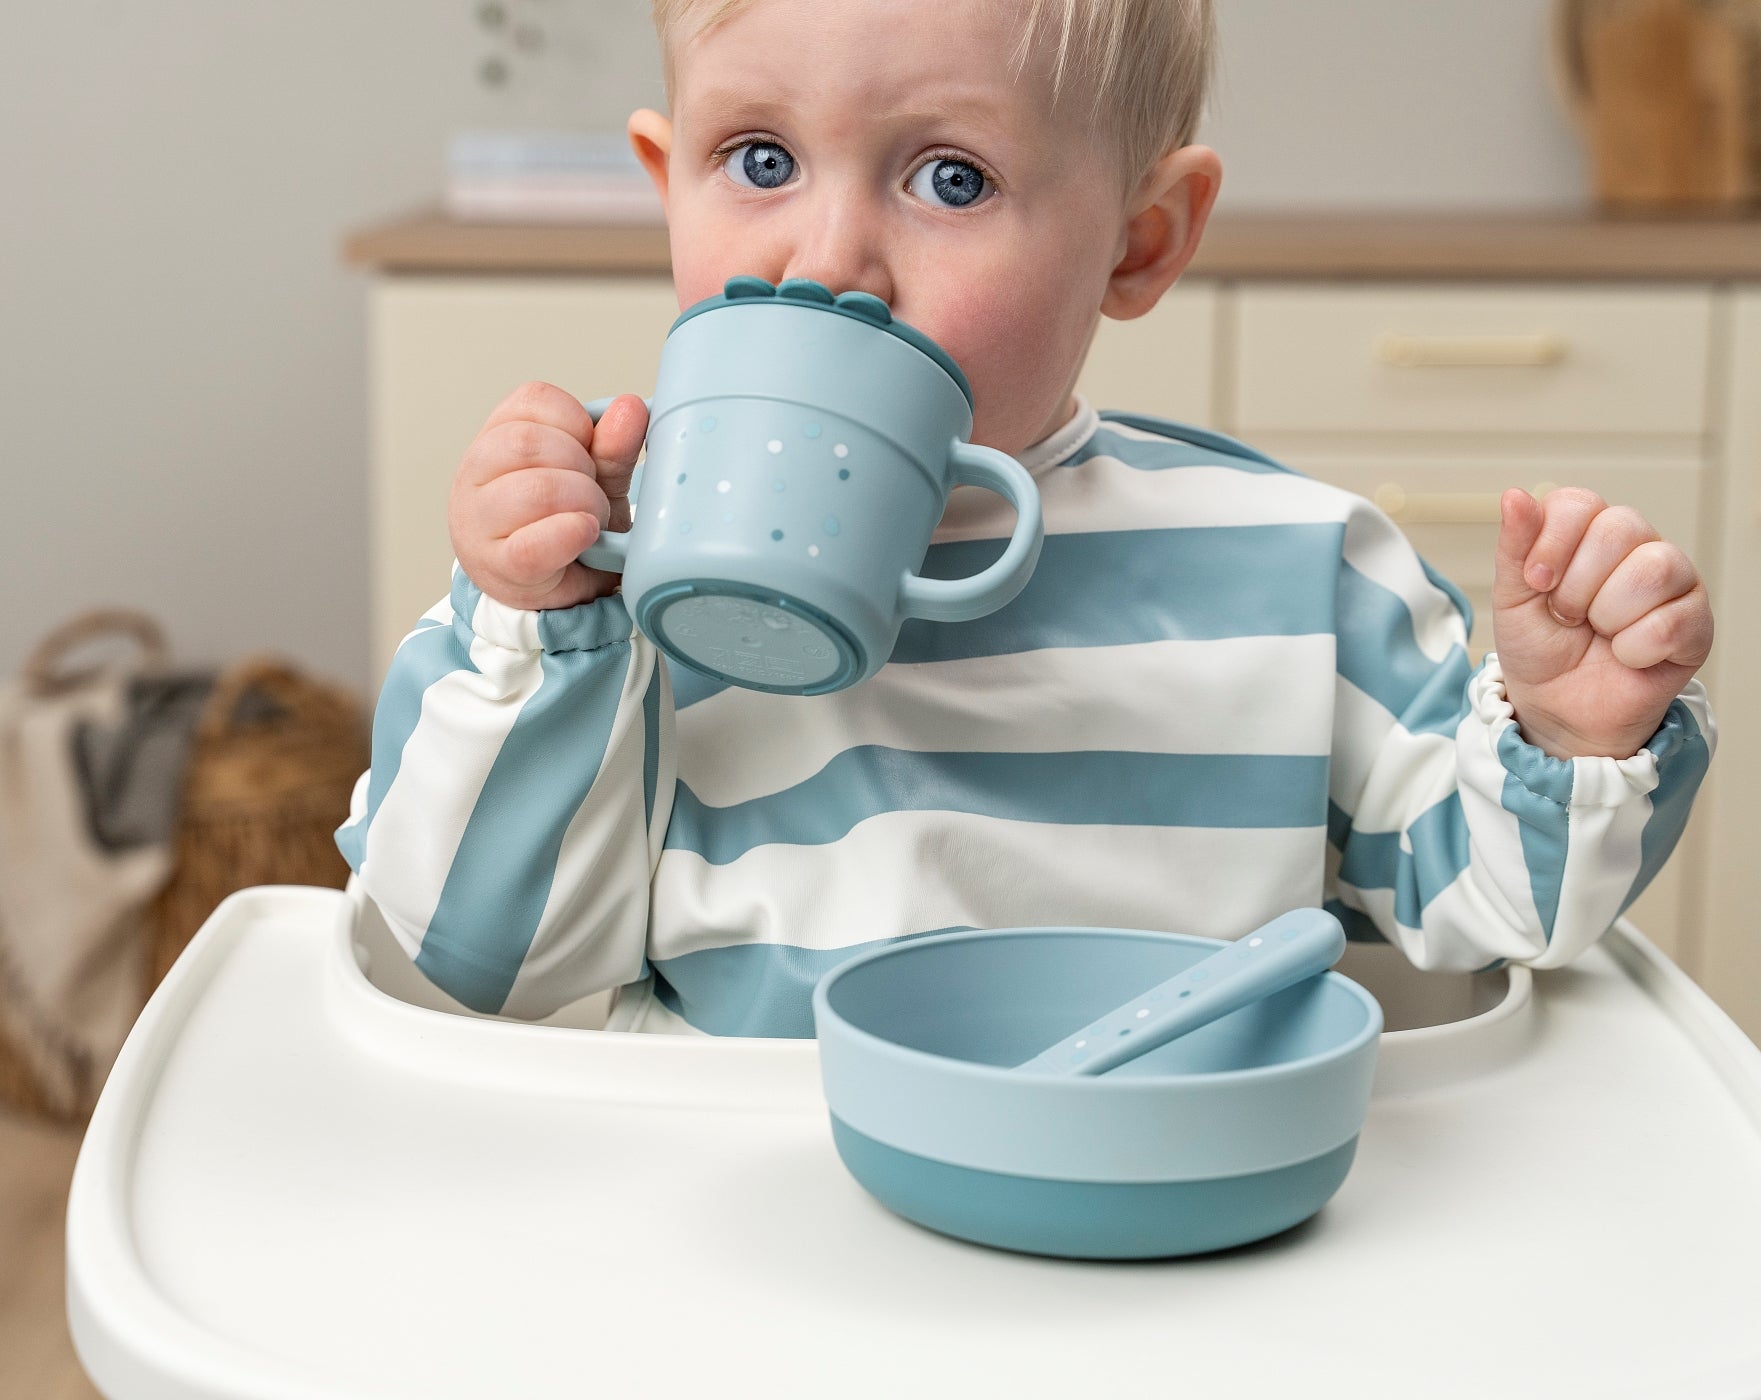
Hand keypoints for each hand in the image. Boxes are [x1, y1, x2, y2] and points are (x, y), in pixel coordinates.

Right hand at [449, 383, 647, 610]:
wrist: (550, 589)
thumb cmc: (565, 525)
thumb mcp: (595, 479)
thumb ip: (612, 448)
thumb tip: (630, 408)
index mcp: (497, 437)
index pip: (533, 399)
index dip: (577, 422)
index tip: (589, 449)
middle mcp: (475, 473)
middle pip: (529, 442)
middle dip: (581, 466)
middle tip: (593, 492)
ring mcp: (478, 521)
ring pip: (535, 489)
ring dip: (582, 503)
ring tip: (590, 519)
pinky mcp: (497, 566)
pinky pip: (534, 545)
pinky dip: (571, 536)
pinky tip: (584, 534)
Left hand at [1491, 487, 1712, 758]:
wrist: (1558, 708)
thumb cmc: (1539, 648)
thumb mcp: (1512, 598)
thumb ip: (1515, 546)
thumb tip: (1514, 495)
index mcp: (1590, 531)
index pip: (1579, 503)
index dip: (1551, 543)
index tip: (1536, 582)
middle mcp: (1638, 545)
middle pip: (1619, 528)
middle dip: (1577, 586)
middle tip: (1569, 616)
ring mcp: (1674, 582)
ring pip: (1652, 569)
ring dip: (1607, 615)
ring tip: (1599, 634)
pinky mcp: (1697, 623)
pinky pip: (1670, 622)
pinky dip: (1632, 649)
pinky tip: (1625, 655)